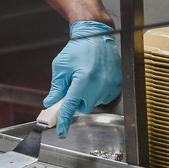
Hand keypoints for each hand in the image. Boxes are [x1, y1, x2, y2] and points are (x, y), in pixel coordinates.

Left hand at [43, 21, 121, 137]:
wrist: (96, 36)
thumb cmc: (78, 48)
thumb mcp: (61, 66)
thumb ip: (57, 87)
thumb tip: (51, 102)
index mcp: (83, 80)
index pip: (71, 106)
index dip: (64, 120)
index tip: (61, 131)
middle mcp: (99, 85)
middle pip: (83, 107)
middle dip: (75, 100)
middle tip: (72, 86)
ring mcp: (110, 86)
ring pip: (94, 102)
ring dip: (87, 95)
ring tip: (85, 77)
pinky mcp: (117, 85)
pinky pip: (104, 96)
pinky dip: (97, 91)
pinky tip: (95, 78)